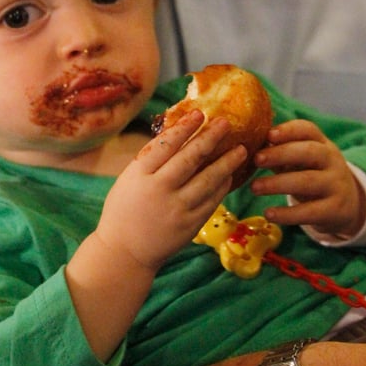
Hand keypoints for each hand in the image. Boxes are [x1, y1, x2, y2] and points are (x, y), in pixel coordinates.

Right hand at [97, 109, 246, 270]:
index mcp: (139, 174)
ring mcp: (176, 209)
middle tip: (226, 123)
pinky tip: (230, 174)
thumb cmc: (125, 208)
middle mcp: (159, 189)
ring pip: (207, 180)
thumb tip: (180, 132)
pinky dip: (222, 186)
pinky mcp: (189, 225)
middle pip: (190, 159)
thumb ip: (152, 160)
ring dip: (226, 162)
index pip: (165, 144)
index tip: (199, 113)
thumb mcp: (130, 179)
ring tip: (240, 150)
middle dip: (210, 138)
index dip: (184, 128)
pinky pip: (211, 201)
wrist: (124, 252)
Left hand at [250, 120, 365, 236]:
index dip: (288, 130)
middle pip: (309, 152)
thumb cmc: (314, 176)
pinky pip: (310, 212)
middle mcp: (332, 160)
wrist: (347, 205)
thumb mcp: (302, 162)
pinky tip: (268, 213)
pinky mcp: (335, 210)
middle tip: (256, 159)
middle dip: (281, 154)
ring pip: (308, 181)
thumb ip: (280, 152)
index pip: (308, 130)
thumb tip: (248, 146)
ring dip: (278, 183)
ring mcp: (336, 185)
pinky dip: (287, 214)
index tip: (268, 134)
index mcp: (322, 143)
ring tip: (254, 187)